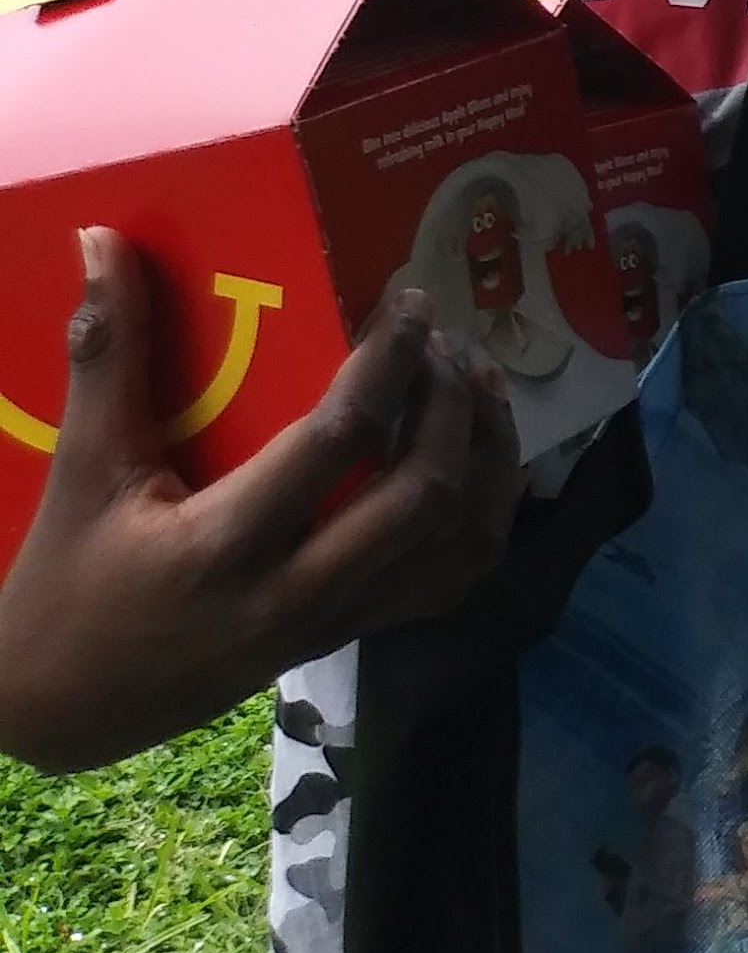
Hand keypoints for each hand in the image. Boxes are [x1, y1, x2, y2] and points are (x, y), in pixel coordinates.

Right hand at [0, 232, 520, 774]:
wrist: (59, 709)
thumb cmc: (63, 588)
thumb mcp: (79, 474)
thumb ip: (105, 358)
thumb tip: (101, 243)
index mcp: (228, 545)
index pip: (340, 441)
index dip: (388, 362)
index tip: (409, 301)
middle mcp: (298, 590)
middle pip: (421, 493)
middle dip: (448, 405)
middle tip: (445, 340)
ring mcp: (333, 622)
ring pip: (455, 543)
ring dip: (483, 457)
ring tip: (476, 384)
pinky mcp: (346, 637)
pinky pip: (447, 582)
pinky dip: (482, 518)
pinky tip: (479, 463)